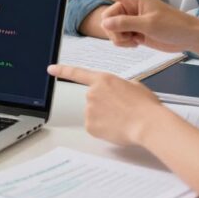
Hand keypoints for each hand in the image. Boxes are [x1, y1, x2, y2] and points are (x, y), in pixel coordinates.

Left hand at [48, 64, 163, 145]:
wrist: (148, 124)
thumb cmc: (145, 106)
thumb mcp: (133, 86)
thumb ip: (118, 86)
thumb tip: (116, 92)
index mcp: (103, 79)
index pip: (77, 73)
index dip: (62, 70)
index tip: (51, 69)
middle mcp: (92, 93)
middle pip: (93, 99)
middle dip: (104, 104)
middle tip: (121, 110)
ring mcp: (89, 110)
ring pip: (94, 113)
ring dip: (105, 116)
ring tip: (122, 119)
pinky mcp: (90, 126)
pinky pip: (95, 126)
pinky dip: (104, 128)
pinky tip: (117, 127)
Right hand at [72, 0, 198, 52]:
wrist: (187, 37)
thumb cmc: (173, 25)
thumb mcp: (149, 24)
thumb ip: (125, 23)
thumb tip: (106, 23)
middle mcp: (129, 6)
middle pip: (107, 17)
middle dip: (115, 30)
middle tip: (131, 35)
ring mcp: (130, 19)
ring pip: (111, 30)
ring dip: (120, 38)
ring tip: (136, 39)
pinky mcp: (133, 30)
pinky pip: (118, 37)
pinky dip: (125, 43)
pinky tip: (138, 42)